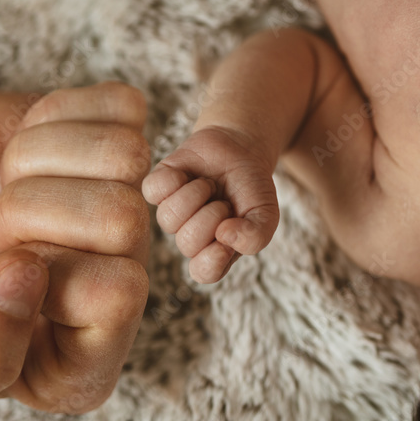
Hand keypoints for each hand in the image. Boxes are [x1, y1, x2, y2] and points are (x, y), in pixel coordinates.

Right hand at [0, 82, 150, 412]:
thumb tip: (34, 276)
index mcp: (69, 361)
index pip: (120, 297)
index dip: (42, 273)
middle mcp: (105, 282)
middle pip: (125, 220)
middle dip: (27, 213)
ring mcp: (105, 207)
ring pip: (127, 158)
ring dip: (33, 162)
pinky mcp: (91, 141)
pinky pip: (123, 107)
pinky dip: (52, 115)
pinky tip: (11, 152)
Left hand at [142, 124, 279, 283]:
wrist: (241, 149)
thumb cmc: (251, 187)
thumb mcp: (266, 214)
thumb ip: (255, 236)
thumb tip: (225, 236)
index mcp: (216, 251)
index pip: (203, 272)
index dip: (213, 257)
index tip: (227, 231)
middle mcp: (190, 237)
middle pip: (187, 243)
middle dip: (211, 216)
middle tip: (224, 201)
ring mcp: (172, 213)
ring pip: (168, 218)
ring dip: (195, 194)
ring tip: (209, 185)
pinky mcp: (158, 188)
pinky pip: (153, 191)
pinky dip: (174, 179)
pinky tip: (188, 174)